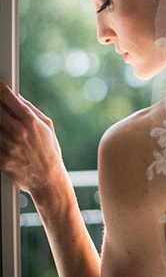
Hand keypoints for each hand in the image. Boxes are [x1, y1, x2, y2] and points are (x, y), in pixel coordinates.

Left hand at [0, 81, 66, 196]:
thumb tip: (15, 96)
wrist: (48, 179)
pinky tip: (1, 135)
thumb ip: (30, 109)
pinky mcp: (0, 159)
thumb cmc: (49, 150)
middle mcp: (17, 132)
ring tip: (2, 124)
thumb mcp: (46, 125)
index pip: (7, 96)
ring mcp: (7, 146)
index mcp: (29, 121)